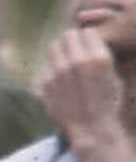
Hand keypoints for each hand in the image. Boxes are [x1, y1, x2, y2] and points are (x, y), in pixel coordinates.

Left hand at [42, 28, 123, 145]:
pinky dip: (53, 69)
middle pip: (68, 35)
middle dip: (72, 42)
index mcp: (98, 58)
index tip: (88, 46)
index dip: (87, 38)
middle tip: (75, 52)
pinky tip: (60, 80)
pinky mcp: (47, 83)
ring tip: (65, 62)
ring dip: (60, 52)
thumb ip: (100, 57)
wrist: (91, 129)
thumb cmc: (107, 103)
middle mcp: (78, 62)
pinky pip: (47, 66)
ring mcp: (60, 72)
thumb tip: (89, 43)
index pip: (87, 32)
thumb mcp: (113, 76)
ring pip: (53, 47)